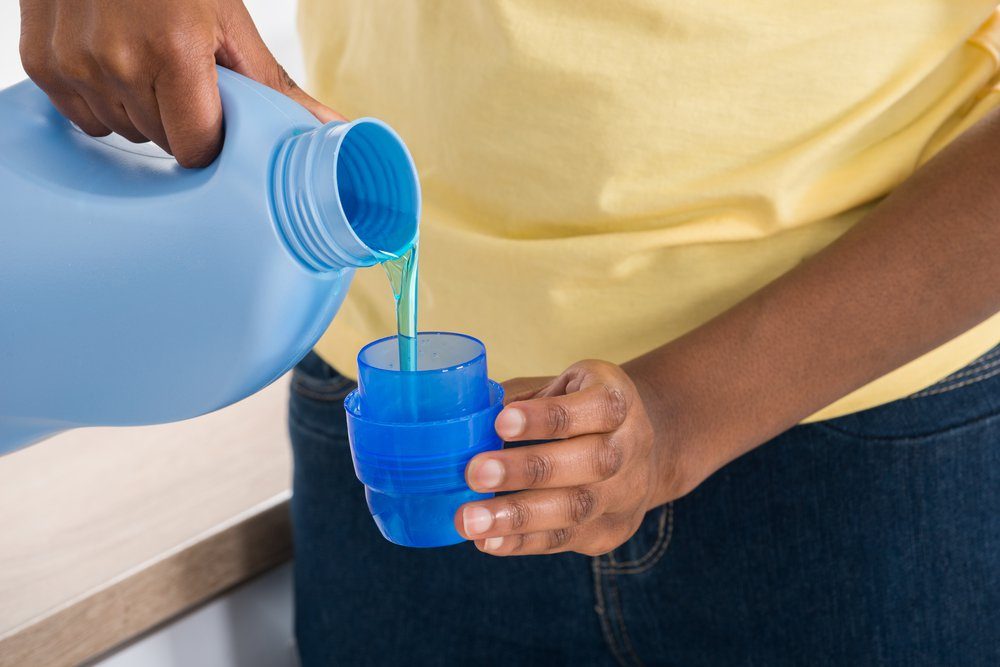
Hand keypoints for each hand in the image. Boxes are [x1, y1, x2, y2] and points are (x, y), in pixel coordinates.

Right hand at [19, 0, 342, 166]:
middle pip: (161, 141)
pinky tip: (111, 60)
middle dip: (177, 118)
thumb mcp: (230, 22)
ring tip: (143, 58)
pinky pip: (84, 118)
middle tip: (179, 73)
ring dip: (139, 109)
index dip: (211, 136)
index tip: (215, 113)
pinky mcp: (41, 64)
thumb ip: (275, 86)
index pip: (197, 148)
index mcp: (174, 52)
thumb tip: (331, 130)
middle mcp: (117, 62)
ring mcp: (73, 64)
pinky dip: (101, 99)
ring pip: (122, 132)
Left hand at [455, 360, 675, 555]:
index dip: (549, 418)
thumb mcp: (558, 388)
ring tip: (470, 521)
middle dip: (529, 470)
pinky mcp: (611, 530)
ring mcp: (627, 493)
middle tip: (475, 473)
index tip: (501, 422)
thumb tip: (456, 420)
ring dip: (519, 516)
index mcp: (617, 399)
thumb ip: (518, 401)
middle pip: (591, 461)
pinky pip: (566, 538)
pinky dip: (522, 541)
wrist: (637, 449)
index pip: (595, 408)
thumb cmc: (576, 409)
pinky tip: (487, 541)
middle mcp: (632, 446)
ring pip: (578, 508)